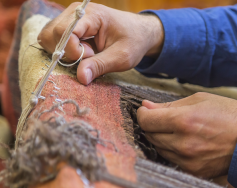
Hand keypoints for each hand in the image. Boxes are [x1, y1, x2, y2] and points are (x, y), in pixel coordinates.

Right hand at [38, 2, 163, 84]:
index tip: (91, 56)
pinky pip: (54, 40)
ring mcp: (69, 18)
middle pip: (52, 34)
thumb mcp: (122, 57)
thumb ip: (100, 66)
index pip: (65, 31)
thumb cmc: (133, 42)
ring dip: (64, 52)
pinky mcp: (67, 27)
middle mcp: (75, 12)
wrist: (139, 33)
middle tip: (90, 55)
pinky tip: (82, 52)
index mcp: (91, 14)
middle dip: (67, 52)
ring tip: (87, 53)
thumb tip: (81, 78)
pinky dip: (64, 51)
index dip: (73, 50)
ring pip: (49, 37)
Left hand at [136, 92, 236, 177]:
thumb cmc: (230, 115)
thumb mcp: (201, 100)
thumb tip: (147, 107)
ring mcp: (188, 160)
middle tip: (164, 118)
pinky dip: (174, 151)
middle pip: (150, 135)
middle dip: (153, 125)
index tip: (147, 110)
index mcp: (184, 121)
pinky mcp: (193, 171)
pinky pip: (172, 160)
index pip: (146, 120)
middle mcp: (183, 144)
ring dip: (162, 138)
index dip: (143, 113)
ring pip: (159, 149)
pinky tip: (187, 143)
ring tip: (179, 130)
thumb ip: (170, 105)